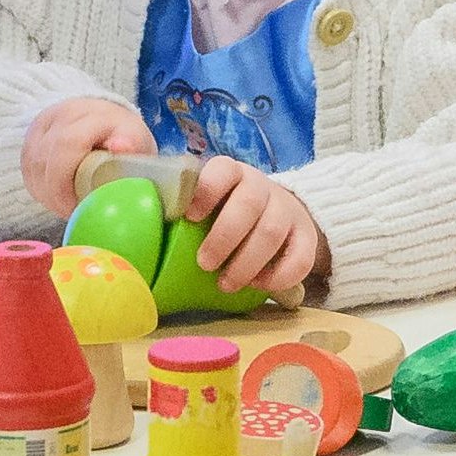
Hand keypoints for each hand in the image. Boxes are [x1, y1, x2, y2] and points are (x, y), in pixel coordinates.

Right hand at [20, 97, 153, 219]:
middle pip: (44, 158)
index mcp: (91, 114)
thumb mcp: (137, 139)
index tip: (78, 203)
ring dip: (47, 192)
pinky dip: (40, 188)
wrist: (104, 120)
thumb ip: (132, 144)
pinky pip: (27, 169)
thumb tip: (121, 146)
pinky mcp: (29, 140)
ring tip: (66, 205)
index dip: (67, 179)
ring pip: (32, 165)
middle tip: (71, 210)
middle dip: (56, 191)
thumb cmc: (123, 137)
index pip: (67, 144)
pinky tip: (55, 197)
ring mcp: (42, 126)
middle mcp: (61, 114)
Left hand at [183, 158, 327, 298]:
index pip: (222, 170)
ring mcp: (287, 209)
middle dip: (224, 237)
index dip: (207, 191)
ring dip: (247, 262)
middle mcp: (261, 186)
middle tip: (205, 264)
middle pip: (249, 204)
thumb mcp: (208, 203)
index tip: (190, 216)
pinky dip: (280, 276)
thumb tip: (149, 229)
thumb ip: (186, 210)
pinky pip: (301, 257)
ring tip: (226, 285)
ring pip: (272, 231)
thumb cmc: (228, 212)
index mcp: (232, 173)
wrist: (279, 213)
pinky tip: (258, 286)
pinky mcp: (307, 236)